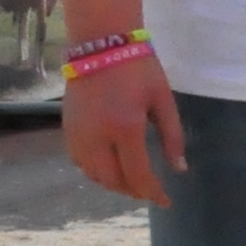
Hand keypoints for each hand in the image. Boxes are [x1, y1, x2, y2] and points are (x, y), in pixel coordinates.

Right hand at [64, 53, 184, 206]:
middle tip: (150, 192)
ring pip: (92, 174)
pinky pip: (79, 161)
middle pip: (112, 180)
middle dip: (133, 191)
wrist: (100, 44)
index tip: (166, 202)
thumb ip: (172, 137)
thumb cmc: (139, 68)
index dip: (153, 193)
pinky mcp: (66, 128)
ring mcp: (77, 134)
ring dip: (113, 183)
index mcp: (125, 129)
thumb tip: (179, 169)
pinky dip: (95, 171)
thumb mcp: (163, 101)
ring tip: (132, 183)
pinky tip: (110, 166)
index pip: (138, 175)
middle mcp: (97, 137)